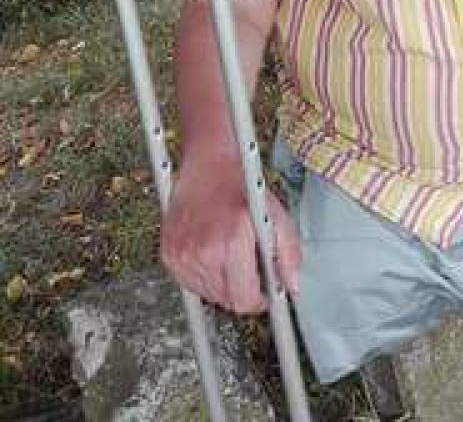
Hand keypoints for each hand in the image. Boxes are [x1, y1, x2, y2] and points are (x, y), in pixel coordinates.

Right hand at [160, 153, 300, 312]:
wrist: (207, 164)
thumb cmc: (242, 186)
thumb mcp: (276, 214)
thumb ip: (289, 253)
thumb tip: (292, 287)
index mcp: (232, 241)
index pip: (243, 299)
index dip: (258, 300)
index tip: (264, 293)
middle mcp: (203, 251)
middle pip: (226, 300)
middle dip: (242, 290)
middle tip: (249, 266)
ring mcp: (182, 254)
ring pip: (208, 294)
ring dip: (222, 283)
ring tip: (230, 254)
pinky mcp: (169, 254)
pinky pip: (189, 283)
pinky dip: (203, 275)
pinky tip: (212, 252)